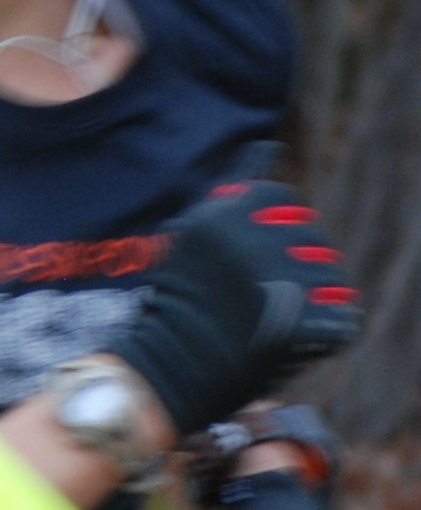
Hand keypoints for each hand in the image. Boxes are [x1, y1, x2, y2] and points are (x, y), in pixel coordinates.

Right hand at [113, 147, 357, 436]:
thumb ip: (235, 186)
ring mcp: (279, 286)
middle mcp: (253, 244)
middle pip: (312, 237)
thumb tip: (270, 143)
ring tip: (278, 317)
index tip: (255, 249)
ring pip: (332, 279)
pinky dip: (328, 331)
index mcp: (223, 215)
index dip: (275, 224)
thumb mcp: (195, 231)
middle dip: (298, 261)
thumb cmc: (179, 297)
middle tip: (265, 292)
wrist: (167, 367)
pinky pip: (343, 321)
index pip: (281, 197)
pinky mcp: (300, 327)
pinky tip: (299, 339)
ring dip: (315, 298)